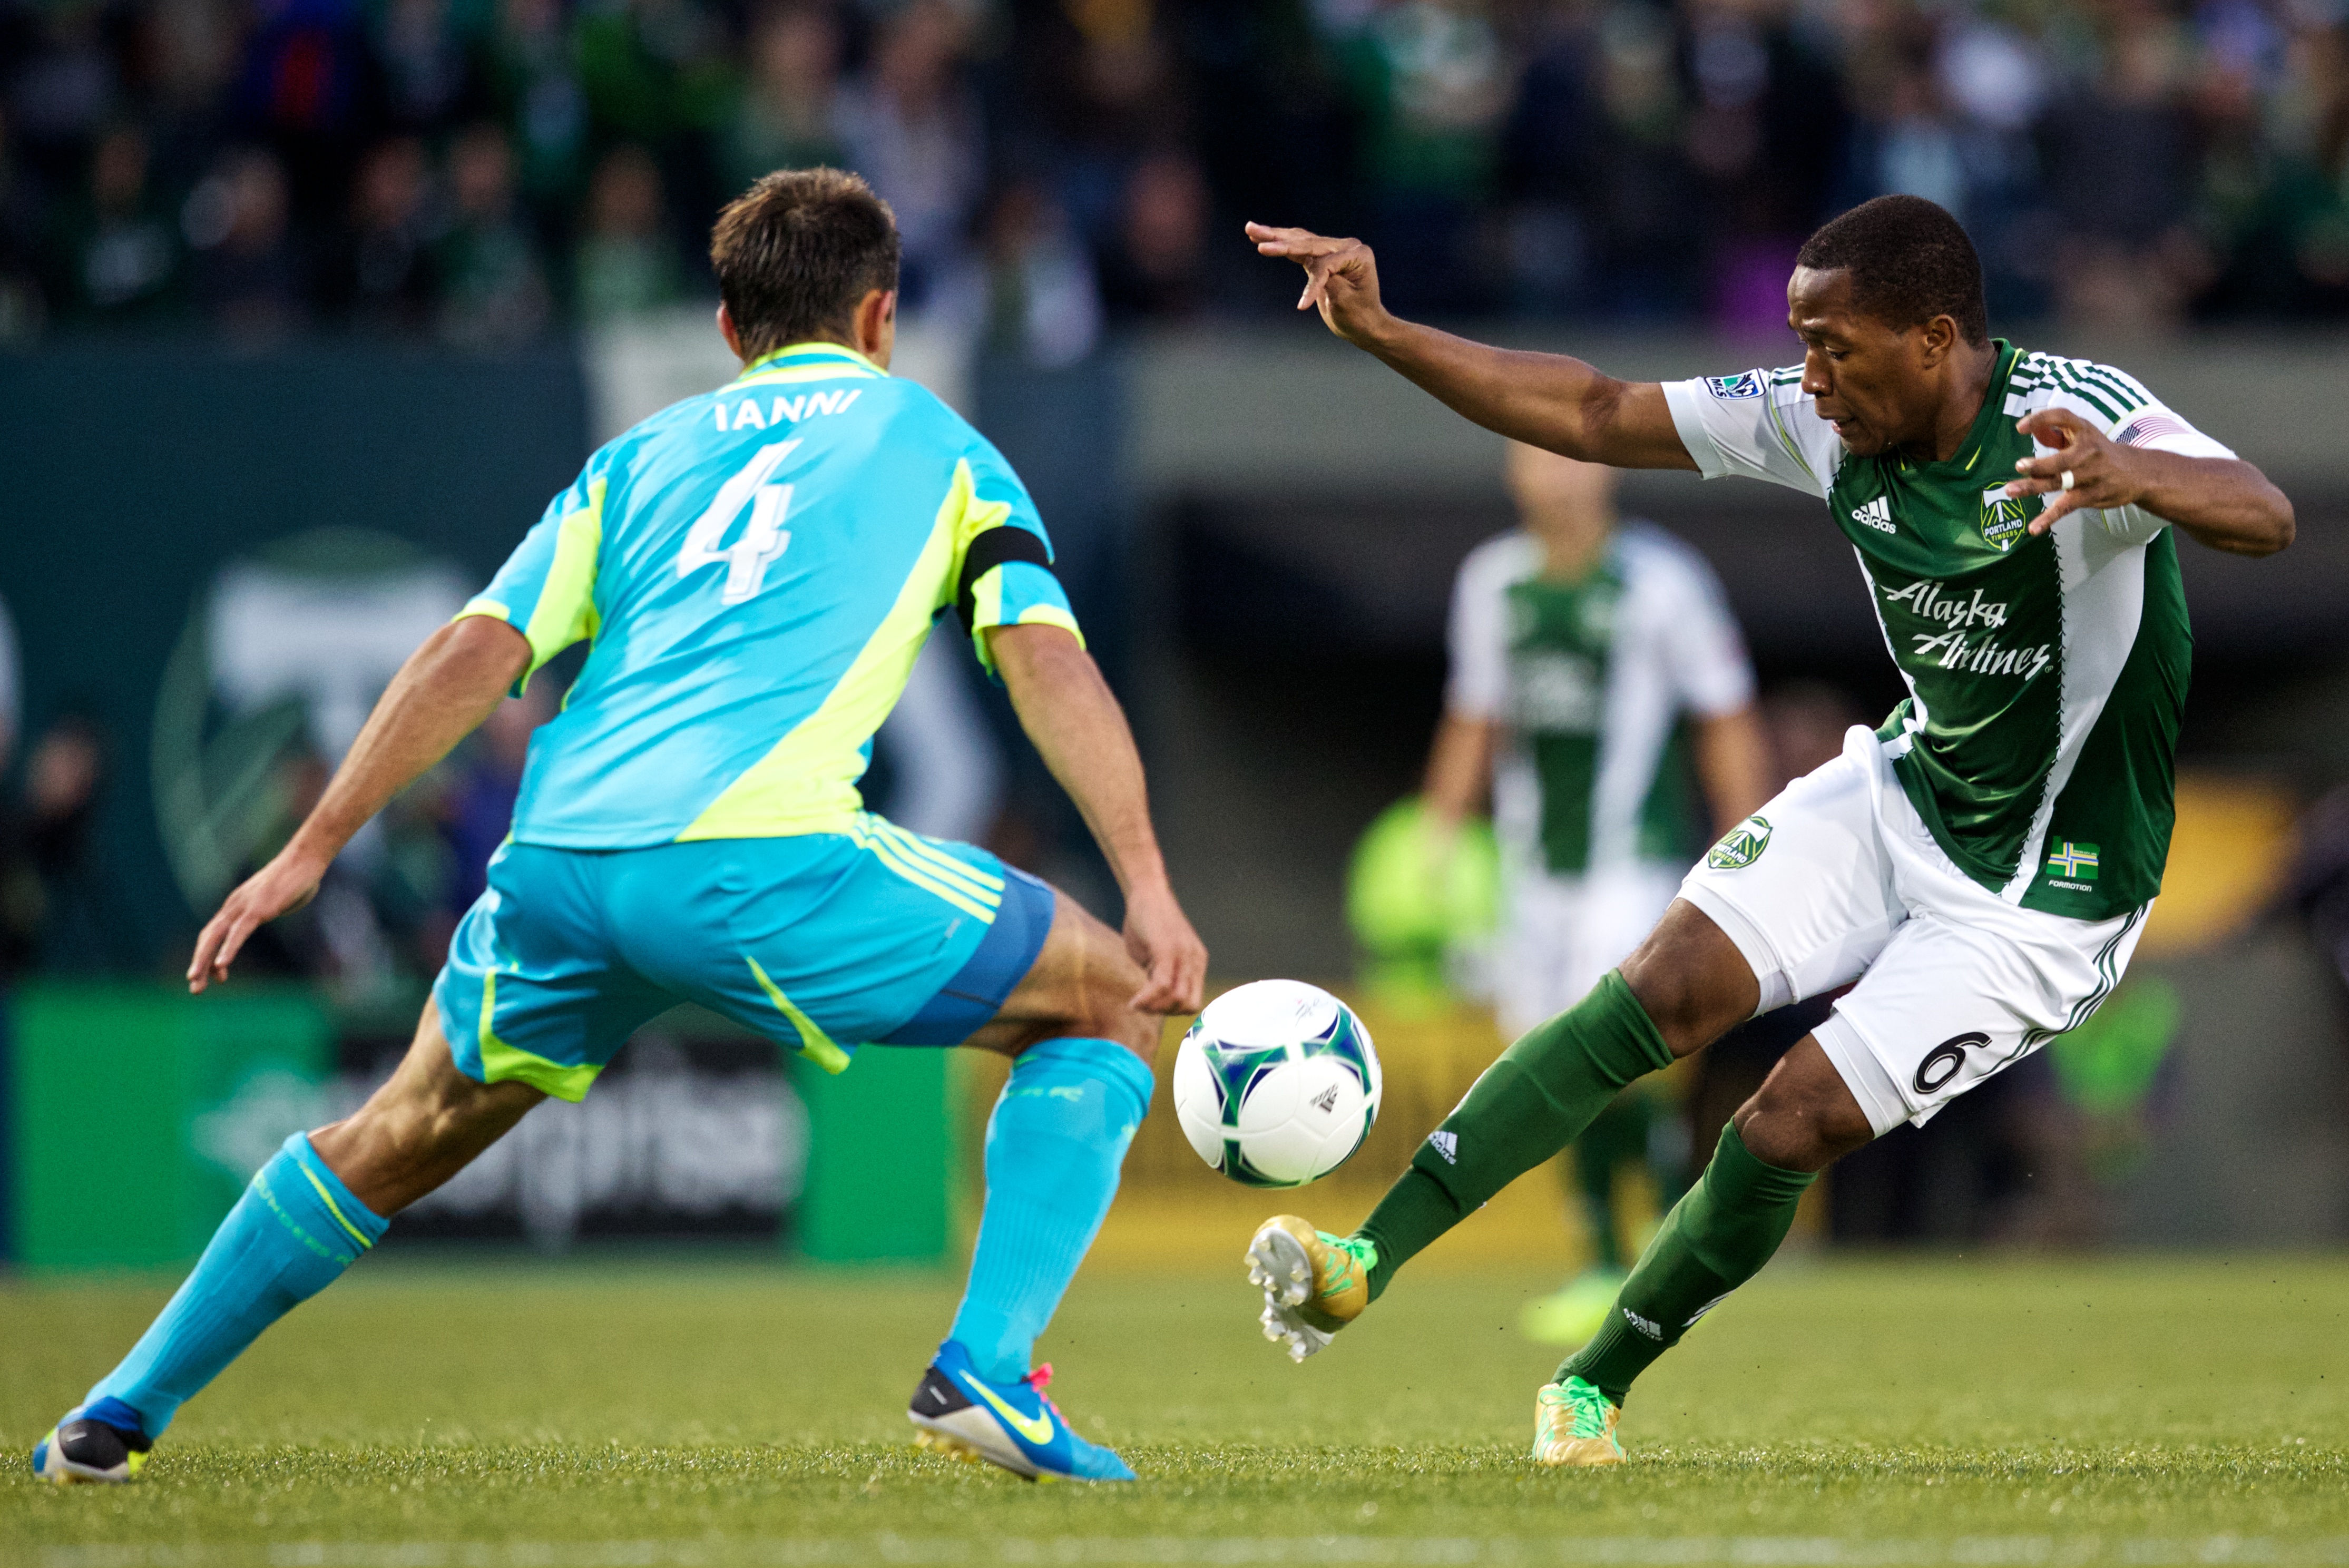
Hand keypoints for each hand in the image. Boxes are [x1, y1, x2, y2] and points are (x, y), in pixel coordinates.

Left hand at [187, 844, 327, 992]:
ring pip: (216, 937)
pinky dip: (228, 949)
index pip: (214, 934)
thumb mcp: (277, 899)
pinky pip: (239, 932)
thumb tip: (273, 911)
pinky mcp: (258, 909)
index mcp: (237, 905)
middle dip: (199, 964)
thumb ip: (269, 908)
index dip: (209, 955)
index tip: (215, 976)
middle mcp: (234, 906)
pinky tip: (221, 965)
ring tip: (196, 981)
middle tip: (194, 988)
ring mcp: (244, 906)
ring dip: (204, 961)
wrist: (306, 858)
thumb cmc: (297, 878)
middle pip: (208, 937)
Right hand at [1120, 879, 1207, 1016]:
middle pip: (1188, 1005)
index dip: (1172, 1011)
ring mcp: (1183, 955)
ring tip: (1137, 1003)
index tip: (1151, 1007)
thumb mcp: (1156, 954)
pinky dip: (1146, 999)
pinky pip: (1161, 985)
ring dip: (1154, 1008)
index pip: (1193, 1002)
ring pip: (1177, 999)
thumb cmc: (1147, 922)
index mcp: (1196, 962)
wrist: (1146, 892)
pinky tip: (1133, 1002)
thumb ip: (1159, 975)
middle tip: (1143, 1007)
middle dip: (1164, 1013)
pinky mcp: (1167, 949)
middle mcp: (1195, 960)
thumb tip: (1153, 998)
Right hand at [1245, 223, 1389, 345]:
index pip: (1326, 263)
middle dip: (1280, 241)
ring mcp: (1334, 248)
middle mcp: (1347, 246)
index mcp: (1358, 254)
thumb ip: (1329, 283)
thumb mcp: (1344, 303)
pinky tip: (1261, 237)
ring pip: (1300, 240)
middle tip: (1256, 236)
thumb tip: (1313, 267)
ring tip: (1251, 229)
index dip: (1312, 283)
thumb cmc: (1359, 317)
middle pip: (1308, 243)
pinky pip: (1300, 247)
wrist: (1366, 324)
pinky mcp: (1322, 255)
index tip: (1302, 307)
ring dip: (1274, 236)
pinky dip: (1281, 243)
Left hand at [2006, 407, 2138, 534]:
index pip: (2062, 418)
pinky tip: (2033, 528)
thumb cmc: (2098, 451)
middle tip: (2019, 466)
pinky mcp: (2090, 496)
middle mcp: (2088, 451)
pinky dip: (2048, 518)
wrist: (2136, 473)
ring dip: (2034, 487)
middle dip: (2040, 464)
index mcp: (2084, 431)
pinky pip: (2066, 507)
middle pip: (2061, 459)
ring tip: (2011, 490)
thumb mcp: (2083, 436)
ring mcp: (2090, 475)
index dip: (2041, 420)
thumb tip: (2031, 430)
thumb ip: (2056, 433)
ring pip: (2059, 482)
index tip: (2020, 427)